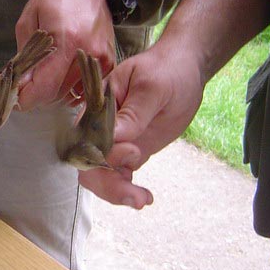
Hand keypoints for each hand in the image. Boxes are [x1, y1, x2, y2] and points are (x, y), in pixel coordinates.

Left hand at [14, 0, 115, 110]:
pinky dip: (71, 87)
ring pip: (71, 95)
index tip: (16, 98)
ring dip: (54, 91)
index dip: (27, 99)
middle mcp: (87, 53)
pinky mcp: (109, 62)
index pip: (45, 88)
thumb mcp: (29, 20)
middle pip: (57, 95)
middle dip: (38, 94)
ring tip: (44, 74)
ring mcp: (101, 59)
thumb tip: (20, 85)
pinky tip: (62, 74)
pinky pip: (86, 88)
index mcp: (66, 40)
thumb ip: (25, 55)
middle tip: (27, 83)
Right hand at [78, 38, 205, 208]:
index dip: (101, 155)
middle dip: (107, 185)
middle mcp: (99, 127)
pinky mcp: (129, 152)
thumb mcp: (152, 87)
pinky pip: (118, 177)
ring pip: (101, 176)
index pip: (85, 139)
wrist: (184, 70)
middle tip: (136, 197)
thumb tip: (114, 138)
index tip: (133, 151)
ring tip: (143, 200)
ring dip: (117, 193)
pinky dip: (127, 191)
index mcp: (96, 107)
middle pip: (87, 165)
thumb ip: (133, 113)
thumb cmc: (166, 70)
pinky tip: (145, 197)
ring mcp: (114, 142)